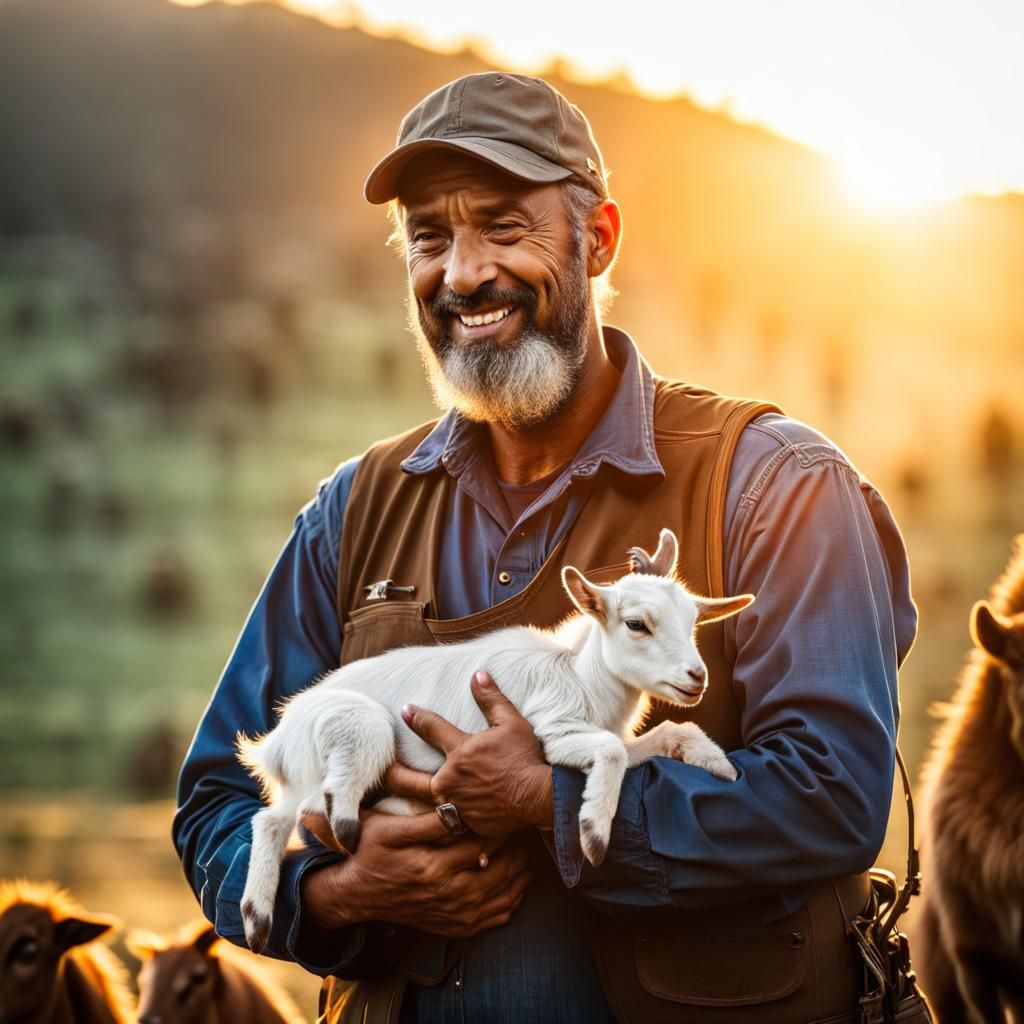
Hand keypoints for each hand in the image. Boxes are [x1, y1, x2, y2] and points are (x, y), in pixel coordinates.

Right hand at [299, 807, 531, 937]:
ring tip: (525, 849)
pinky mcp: (454, 926)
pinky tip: (518, 880)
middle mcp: (446, 894)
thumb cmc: (371, 852)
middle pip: (498, 870)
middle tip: (521, 827)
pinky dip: (513, 899)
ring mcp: (452, 914)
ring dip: (520, 872)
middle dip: (515, 847)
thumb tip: (458, 807)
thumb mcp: (390, 828)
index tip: (506, 810)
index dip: (498, 826)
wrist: (355, 893)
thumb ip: (427, 821)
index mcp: (432, 866)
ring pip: (503, 895)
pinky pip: (495, 917)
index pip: (480, 844)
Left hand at [389, 671, 554, 835]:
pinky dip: (434, 820)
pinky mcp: (465, 824)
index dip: (416, 717)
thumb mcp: (512, 723)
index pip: (430, 728)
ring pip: (420, 803)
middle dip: (390, 771)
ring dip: (406, 799)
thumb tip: (478, 674)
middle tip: (380, 768)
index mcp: (460, 751)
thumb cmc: (526, 758)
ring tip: (392, 799)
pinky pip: (444, 822)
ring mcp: (456, 805)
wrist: (539, 797)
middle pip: (406, 779)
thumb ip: (492, 699)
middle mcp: (450, 779)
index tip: (405, 711)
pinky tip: (427, 822)